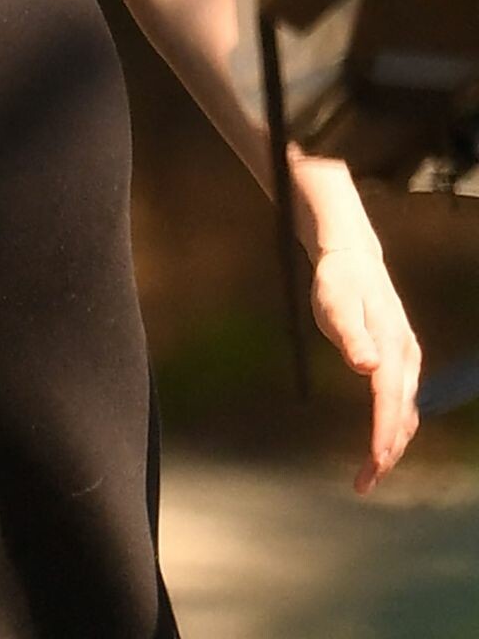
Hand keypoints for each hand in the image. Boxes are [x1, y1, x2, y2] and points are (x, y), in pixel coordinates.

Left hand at [308, 246, 421, 495]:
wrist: (353, 260)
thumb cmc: (339, 283)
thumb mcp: (337, 304)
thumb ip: (351, 335)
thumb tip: (367, 365)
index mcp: (392, 345)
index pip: (390, 397)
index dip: (384, 431)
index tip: (375, 460)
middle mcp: (406, 357)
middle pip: (402, 414)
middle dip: (387, 451)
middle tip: (364, 483)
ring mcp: (406, 361)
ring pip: (406, 413)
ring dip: (392, 446)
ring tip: (369, 475)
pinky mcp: (400, 363)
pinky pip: (402, 405)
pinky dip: (393, 429)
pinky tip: (381, 445)